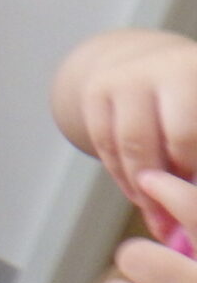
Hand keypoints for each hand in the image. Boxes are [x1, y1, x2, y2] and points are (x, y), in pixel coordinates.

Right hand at [58, 30, 196, 238]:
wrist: (159, 63)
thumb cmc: (196, 106)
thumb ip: (195, 155)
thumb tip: (183, 215)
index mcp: (196, 73)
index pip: (186, 137)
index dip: (187, 175)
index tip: (188, 197)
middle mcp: (161, 69)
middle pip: (150, 142)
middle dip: (159, 187)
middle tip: (168, 219)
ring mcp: (123, 77)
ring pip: (125, 146)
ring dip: (138, 187)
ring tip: (154, 211)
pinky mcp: (96, 91)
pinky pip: (103, 143)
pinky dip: (119, 174)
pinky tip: (137, 191)